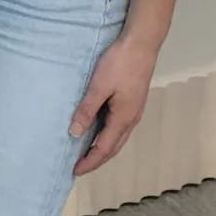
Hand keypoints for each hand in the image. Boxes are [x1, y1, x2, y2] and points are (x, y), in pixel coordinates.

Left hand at [69, 34, 157, 175]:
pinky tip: (98, 126)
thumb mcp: (99, 86)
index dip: (89, 161)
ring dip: (103, 147)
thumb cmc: (119, 63)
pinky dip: (107, 133)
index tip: (74, 171)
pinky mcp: (133, 100)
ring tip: (86, 150)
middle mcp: (131, 119)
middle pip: (113, 147)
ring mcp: (134, 110)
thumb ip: (87, 109)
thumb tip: (75, 133)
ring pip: (117, 137)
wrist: (141, 44)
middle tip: (79, 166)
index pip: (103, 149)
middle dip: (96, 159)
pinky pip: (119, 125)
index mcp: (123, 119)